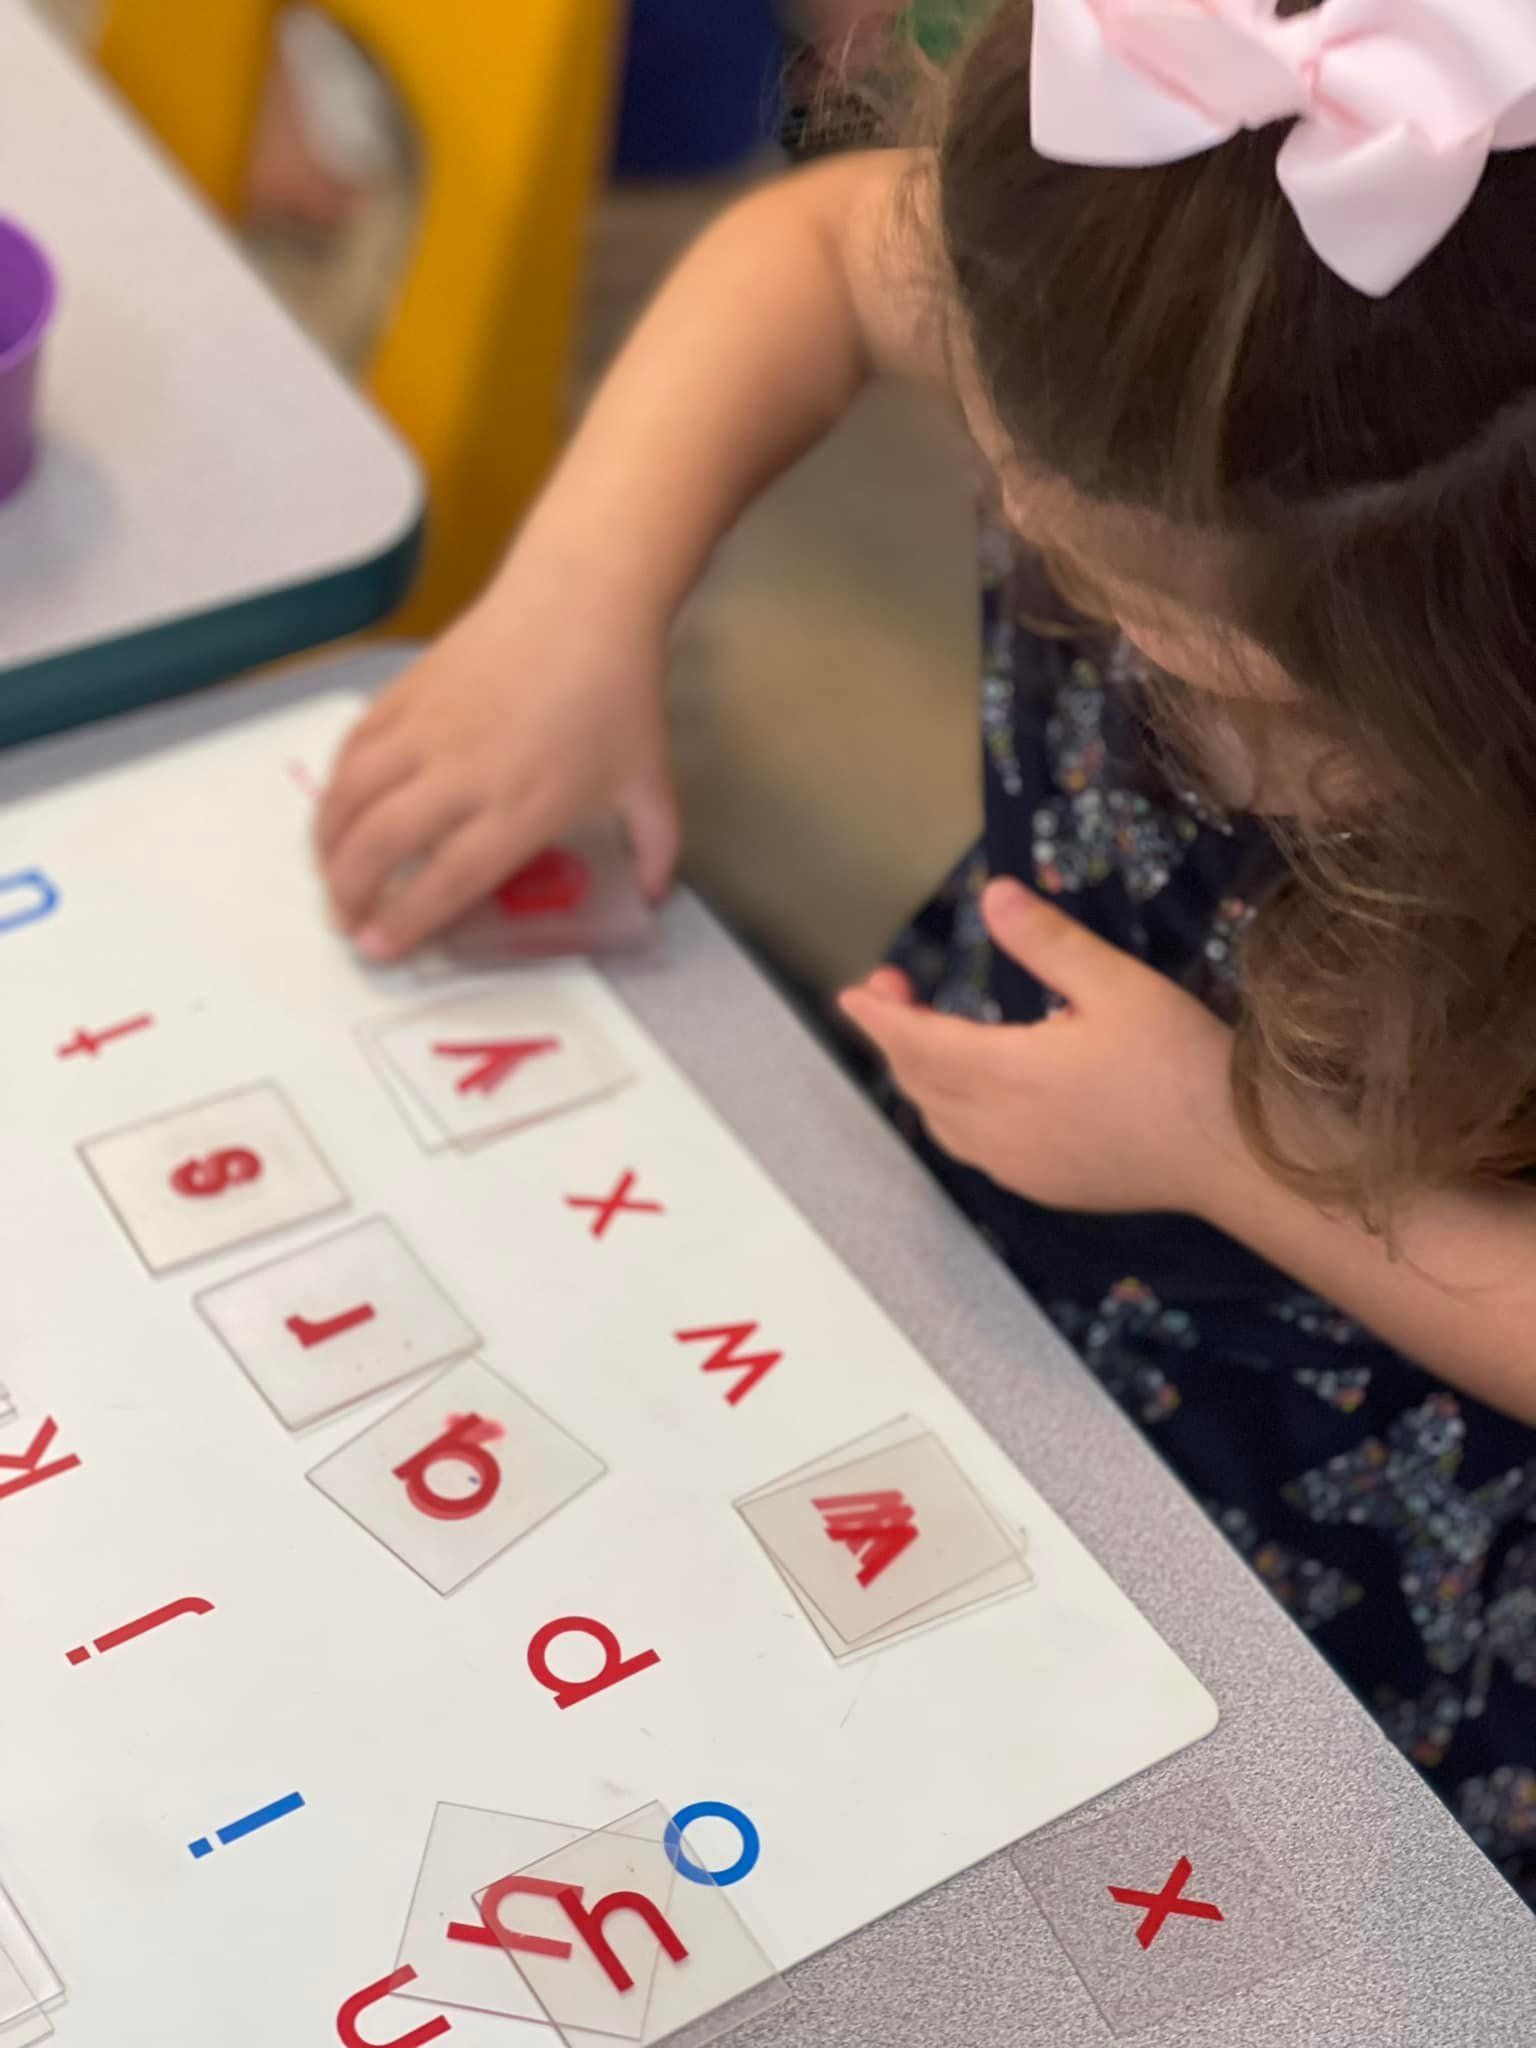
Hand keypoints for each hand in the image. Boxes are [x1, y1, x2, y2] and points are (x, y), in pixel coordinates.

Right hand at [315, 555, 678, 960]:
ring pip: (351, 796)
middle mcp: (464, 772)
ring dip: (328, 845)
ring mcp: (428, 730)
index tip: (379, 949)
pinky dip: (335, 788)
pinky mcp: (406, 693)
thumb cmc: (617, 695)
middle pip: (382, 845)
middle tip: (348, 922)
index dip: (406, 920)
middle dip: (350, 894)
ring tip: (331, 876)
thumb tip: (653, 895)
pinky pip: (353, 750)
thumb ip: (655, 848)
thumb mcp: (649, 782)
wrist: (582, 600)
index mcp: (522, 805)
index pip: (449, 879)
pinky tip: (339, 813)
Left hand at [840, 879, 1242, 1216]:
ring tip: (925, 1038)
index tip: (855, 992)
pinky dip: (952, 1117)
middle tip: (895, 992)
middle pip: (920, 1084)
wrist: (1236, 1156)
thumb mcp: (1119, 986)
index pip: (916, 1044)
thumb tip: (992, 897)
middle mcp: (999, 1129)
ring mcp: (1019, 1167)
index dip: (880, 1017)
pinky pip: (973, 1151)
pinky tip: (973, 1097)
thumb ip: (1049, 942)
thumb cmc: (1183, 1064)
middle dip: (896, 1038)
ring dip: (921, 1081)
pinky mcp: (1044, 1188)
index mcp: (1007, 1075)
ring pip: (941, 1124)